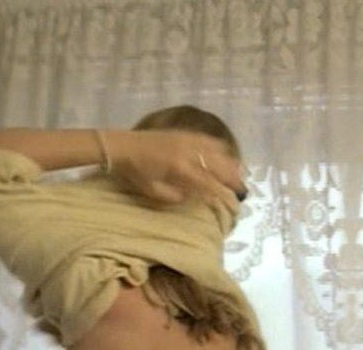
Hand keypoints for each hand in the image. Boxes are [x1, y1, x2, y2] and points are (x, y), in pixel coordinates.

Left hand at [105, 129, 245, 211]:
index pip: (209, 183)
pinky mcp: (183, 133)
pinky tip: (225, 153)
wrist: (120, 146)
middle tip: (243, 190)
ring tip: (239, 173)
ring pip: (217, 150)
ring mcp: (187, 140)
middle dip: (233, 178)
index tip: (233, 203)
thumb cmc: (134, 172)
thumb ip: (176, 196)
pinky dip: (219, 147)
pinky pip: (207, 139)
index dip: (223, 193)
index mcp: (180, 169)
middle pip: (219, 165)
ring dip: (230, 162)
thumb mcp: (152, 191)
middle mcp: (188, 152)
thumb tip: (195, 197)